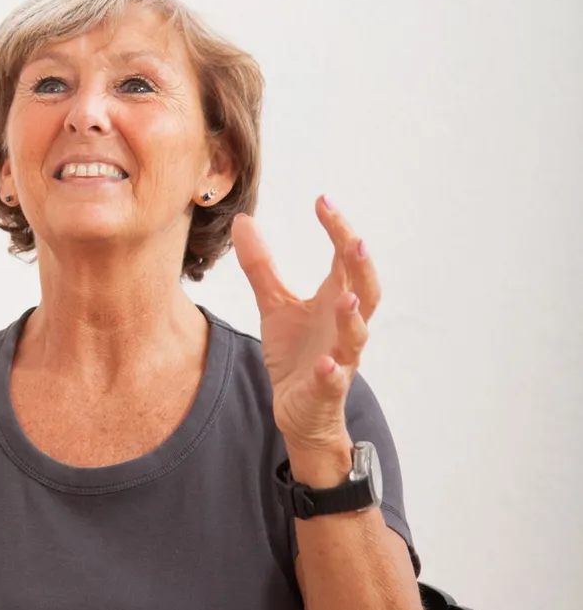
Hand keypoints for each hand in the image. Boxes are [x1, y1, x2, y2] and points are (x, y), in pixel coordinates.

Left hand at [232, 199, 379, 468]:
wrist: (298, 409)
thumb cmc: (295, 353)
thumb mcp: (274, 304)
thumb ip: (261, 266)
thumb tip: (243, 221)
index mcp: (335, 300)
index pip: (345, 259)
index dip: (338, 230)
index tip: (323, 200)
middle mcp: (343, 325)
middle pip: (366, 290)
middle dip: (362, 267)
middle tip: (355, 240)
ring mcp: (339, 357)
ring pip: (357, 335)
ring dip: (354, 316)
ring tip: (348, 296)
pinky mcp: (326, 388)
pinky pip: (333, 380)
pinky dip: (331, 372)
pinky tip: (325, 365)